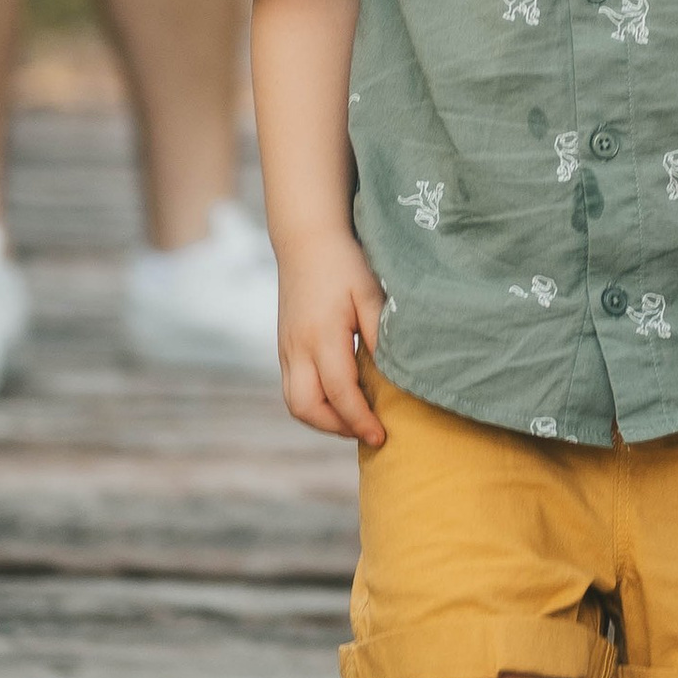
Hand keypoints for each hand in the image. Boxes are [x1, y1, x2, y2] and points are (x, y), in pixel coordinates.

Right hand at [275, 223, 386, 443]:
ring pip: (295, 403)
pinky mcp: (283, 347)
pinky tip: (340, 398)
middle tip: (369, 430)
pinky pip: (293, 388)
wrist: (306, 240)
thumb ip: (381, 333)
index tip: (381, 436)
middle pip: (308, 408)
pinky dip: (315, 403)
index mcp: (322, 335)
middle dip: (338, 428)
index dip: (360, 419)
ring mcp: (286, 349)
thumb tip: (394, 373)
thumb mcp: (370, 293)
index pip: (339, 392)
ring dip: (324, 419)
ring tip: (355, 419)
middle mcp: (297, 348)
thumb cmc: (344, 264)